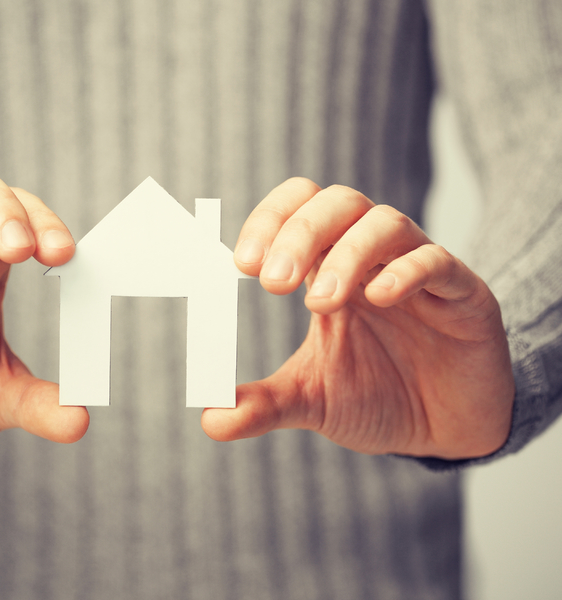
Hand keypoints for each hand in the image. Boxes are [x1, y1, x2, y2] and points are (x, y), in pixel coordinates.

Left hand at [201, 178, 513, 459]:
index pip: (299, 209)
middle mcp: (373, 258)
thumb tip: (209, 419)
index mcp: (330, 267)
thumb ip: (263, 403)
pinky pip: (438, 262)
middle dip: (299, 233)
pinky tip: (378, 299)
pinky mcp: (464, 295)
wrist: (444, 430)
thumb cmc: (378, 396)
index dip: (270, 222)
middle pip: (339, 203)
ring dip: (347, 255)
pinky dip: (407, 271)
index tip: (241, 264)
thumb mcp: (311, 400)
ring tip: (319, 302)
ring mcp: (419, 272)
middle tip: (273, 282)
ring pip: (385, 224)